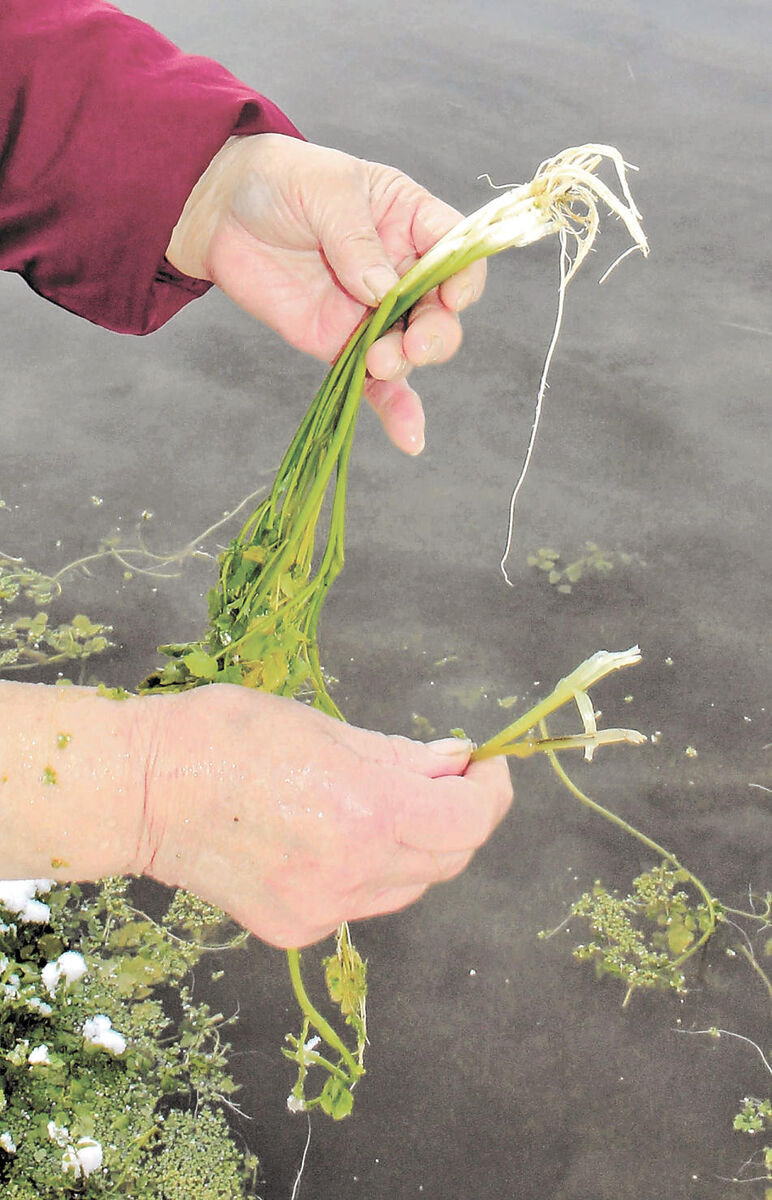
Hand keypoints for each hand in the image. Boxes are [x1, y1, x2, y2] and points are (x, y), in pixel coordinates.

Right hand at [138, 686, 511, 947]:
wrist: (143, 791)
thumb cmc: (226, 737)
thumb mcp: (326, 728)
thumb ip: (403, 756)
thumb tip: (456, 763)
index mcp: (368, 813)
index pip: (470, 820)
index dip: (491, 792)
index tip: (485, 767)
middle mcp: (354, 874)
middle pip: (448, 859)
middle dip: (458, 816)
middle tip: (443, 776)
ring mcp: (324, 909)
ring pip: (409, 885)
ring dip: (417, 844)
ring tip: (382, 802)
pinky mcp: (296, 929)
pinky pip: (361, 901)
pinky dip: (369, 868)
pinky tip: (333, 834)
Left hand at [166, 133, 486, 454]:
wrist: (222, 211)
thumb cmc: (282, 180)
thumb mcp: (326, 191)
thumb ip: (356, 240)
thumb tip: (385, 291)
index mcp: (411, 221)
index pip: (457, 253)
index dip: (463, 278)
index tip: (451, 297)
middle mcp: (402, 271)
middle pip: (441, 311)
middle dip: (436, 333)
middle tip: (412, 345)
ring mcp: (374, 312)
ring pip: (411, 349)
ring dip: (405, 363)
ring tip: (379, 363)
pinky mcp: (343, 344)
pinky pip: (376, 382)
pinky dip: (394, 409)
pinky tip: (410, 438)